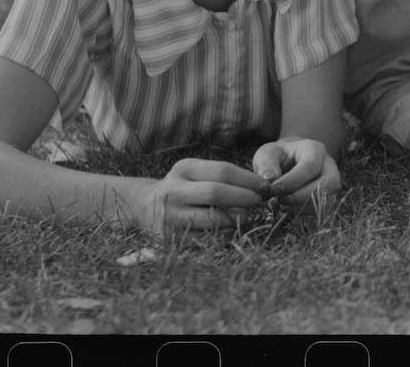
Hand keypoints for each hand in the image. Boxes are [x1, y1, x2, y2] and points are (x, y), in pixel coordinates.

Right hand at [133, 157, 269, 237]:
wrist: (143, 206)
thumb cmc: (184, 186)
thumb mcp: (197, 172)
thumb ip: (224, 176)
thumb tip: (262, 185)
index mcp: (184, 169)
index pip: (223, 171)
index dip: (249, 179)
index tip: (266, 186)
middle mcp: (174, 191)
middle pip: (217, 192)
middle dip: (244, 197)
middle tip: (259, 201)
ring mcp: (171, 216)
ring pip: (212, 219)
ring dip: (236, 219)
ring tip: (246, 215)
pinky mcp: (170, 239)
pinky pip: (206, 240)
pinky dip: (224, 235)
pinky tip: (231, 229)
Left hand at [252, 137, 341, 212]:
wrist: (286, 161)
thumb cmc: (278, 156)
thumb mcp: (267, 153)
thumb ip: (266, 164)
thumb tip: (270, 179)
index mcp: (315, 149)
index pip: (311, 165)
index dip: (293, 180)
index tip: (273, 189)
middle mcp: (328, 166)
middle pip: (329, 183)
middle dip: (301, 196)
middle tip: (279, 200)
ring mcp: (330, 183)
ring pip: (327, 200)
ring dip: (300, 207)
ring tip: (279, 204)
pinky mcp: (326, 198)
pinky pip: (319, 210)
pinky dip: (301, 212)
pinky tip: (285, 207)